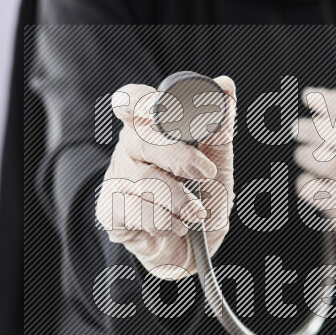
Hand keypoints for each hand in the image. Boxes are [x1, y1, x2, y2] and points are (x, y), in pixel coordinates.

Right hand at [96, 76, 236, 279]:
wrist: (194, 248)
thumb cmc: (202, 197)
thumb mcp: (218, 160)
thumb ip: (220, 126)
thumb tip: (225, 85)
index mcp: (151, 129)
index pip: (132, 100)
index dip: (141, 101)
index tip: (161, 111)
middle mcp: (128, 150)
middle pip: (142, 139)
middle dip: (180, 158)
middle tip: (205, 175)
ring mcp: (116, 180)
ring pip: (145, 179)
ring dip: (181, 200)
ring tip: (197, 212)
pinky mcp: (110, 212)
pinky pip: (136, 210)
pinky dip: (166, 221)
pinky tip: (176, 225)